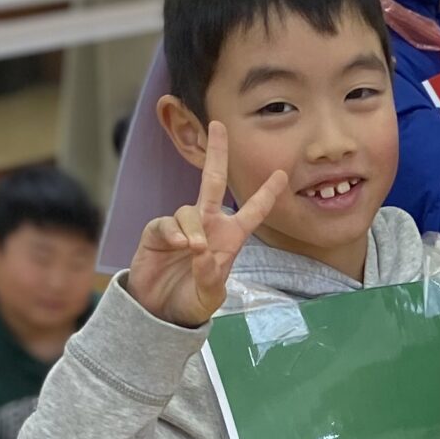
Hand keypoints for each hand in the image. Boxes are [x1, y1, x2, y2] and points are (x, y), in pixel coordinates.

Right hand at [128, 121, 288, 327]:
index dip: (266, 195)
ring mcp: (181, 227)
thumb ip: (210, 279)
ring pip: (189, 211)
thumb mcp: (208, 298)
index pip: (252, 213)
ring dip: (194, 228)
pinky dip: (174, 232)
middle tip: (219, 126)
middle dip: (217, 153)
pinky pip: (167, 224)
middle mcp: (206, 226)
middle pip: (212, 182)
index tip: (282, 174)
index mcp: (229, 239)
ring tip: (194, 250)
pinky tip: (180, 245)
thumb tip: (204, 255)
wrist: (158, 311)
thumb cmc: (190, 301)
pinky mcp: (158, 233)